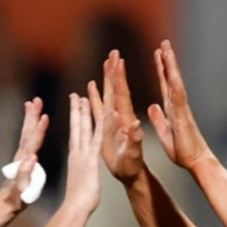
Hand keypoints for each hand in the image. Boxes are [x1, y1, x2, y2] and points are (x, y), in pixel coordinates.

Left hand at [0, 98, 48, 212]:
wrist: (5, 205)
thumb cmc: (15, 200)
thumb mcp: (21, 190)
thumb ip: (24, 174)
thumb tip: (32, 157)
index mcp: (24, 162)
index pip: (33, 142)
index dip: (39, 129)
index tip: (45, 115)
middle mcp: (21, 156)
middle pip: (27, 132)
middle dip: (32, 116)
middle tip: (36, 100)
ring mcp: (20, 157)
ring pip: (26, 133)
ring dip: (30, 118)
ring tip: (32, 104)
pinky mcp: (22, 160)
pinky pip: (27, 140)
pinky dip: (30, 129)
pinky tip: (33, 125)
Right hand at [63, 92, 102, 213]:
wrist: (76, 208)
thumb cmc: (78, 201)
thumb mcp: (79, 182)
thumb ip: (79, 173)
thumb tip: (78, 173)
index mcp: (75, 157)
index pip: (75, 133)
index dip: (75, 119)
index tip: (74, 107)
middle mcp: (77, 152)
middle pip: (77, 127)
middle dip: (77, 110)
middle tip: (76, 95)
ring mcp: (83, 155)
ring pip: (83, 128)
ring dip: (83, 112)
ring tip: (81, 96)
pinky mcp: (91, 159)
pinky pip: (96, 139)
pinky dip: (99, 126)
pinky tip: (101, 114)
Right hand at [89, 50, 147, 185]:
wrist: (130, 174)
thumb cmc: (132, 166)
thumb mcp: (133, 154)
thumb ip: (133, 139)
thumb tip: (134, 124)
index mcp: (126, 120)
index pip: (122, 95)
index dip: (119, 78)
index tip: (118, 61)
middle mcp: (120, 116)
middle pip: (116, 89)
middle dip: (115, 71)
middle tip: (115, 52)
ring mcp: (112, 121)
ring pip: (108, 95)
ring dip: (106, 79)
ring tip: (106, 61)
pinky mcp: (105, 127)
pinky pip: (98, 108)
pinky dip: (95, 96)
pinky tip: (91, 85)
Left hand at [147, 40, 216, 171]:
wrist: (196, 162)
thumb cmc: (182, 150)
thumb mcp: (165, 132)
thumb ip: (159, 118)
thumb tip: (153, 106)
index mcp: (172, 108)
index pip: (165, 84)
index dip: (161, 69)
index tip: (157, 53)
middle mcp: (178, 105)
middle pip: (171, 77)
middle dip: (167, 60)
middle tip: (163, 42)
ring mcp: (182, 108)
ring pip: (175, 81)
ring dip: (171, 65)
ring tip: (166, 48)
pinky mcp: (183, 116)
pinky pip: (178, 96)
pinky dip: (175, 84)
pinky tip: (171, 72)